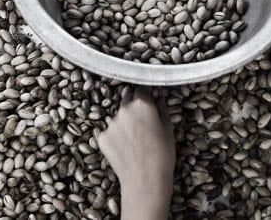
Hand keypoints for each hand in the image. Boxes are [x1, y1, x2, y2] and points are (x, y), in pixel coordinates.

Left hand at [97, 88, 174, 219]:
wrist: (145, 181)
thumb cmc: (162, 156)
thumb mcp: (168, 129)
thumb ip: (161, 108)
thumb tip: (157, 97)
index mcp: (142, 104)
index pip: (142, 89)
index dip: (146, 93)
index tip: (149, 96)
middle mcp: (124, 109)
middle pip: (127, 98)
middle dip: (134, 104)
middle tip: (143, 118)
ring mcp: (111, 123)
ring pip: (118, 116)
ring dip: (125, 121)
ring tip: (135, 139)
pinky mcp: (102, 137)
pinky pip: (110, 131)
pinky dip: (116, 135)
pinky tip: (126, 147)